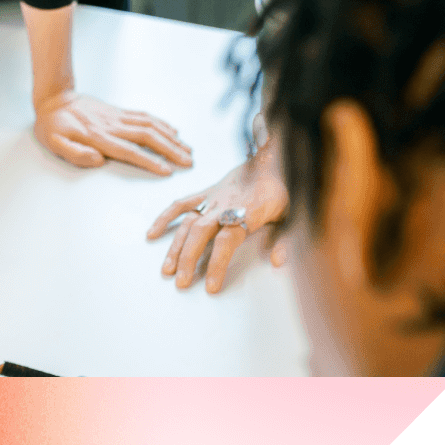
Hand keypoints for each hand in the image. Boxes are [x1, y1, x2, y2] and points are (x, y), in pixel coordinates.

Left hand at [33, 91, 192, 174]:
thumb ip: (76, 154)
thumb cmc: (52, 127)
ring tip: (188, 149)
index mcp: (98, 137)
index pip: (129, 151)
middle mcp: (112, 125)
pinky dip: (161, 123)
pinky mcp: (119, 111)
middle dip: (170, 150)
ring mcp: (117, 117)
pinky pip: (144, 116)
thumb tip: (99, 160)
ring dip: (171, 137)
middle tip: (188, 162)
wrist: (54, 99)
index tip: (167, 171)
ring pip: (150, 125)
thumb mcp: (55, 144)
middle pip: (147, 137)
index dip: (150, 161)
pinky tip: (173, 131)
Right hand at [147, 142, 288, 292]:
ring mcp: (212, 198)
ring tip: (167, 269)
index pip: (226, 241)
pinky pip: (181, 204)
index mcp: (247, 212)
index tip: (210, 286)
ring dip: (175, 246)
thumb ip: (285, 239)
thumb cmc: (283, 189)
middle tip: (181, 282)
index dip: (217, 263)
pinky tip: (152, 234)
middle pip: (200, 232)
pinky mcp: (206, 193)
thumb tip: (278, 261)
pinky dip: (165, 217)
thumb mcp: (293, 214)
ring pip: (188, 222)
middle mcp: (225, 205)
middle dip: (188, 258)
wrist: (273, 158)